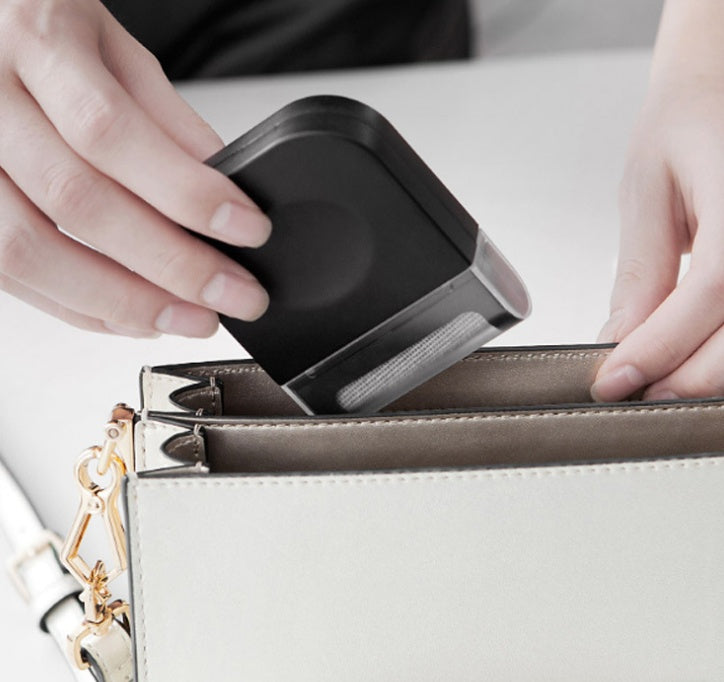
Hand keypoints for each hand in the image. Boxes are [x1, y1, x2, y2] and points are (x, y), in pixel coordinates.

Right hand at [0, 0, 270, 337]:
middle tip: (234, 295)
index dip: (186, 192)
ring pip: (30, 251)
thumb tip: (224, 186)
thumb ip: (164, 115)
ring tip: (190, 318)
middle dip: (171, 264)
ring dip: (123, 301)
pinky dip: (79, 306)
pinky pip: (8, 273)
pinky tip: (134, 316)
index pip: (112, 132)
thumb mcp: (111, 44)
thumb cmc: (40, 23)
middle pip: (78, 203)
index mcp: (36, 42)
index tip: (248, 229)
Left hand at [593, 74, 723, 400]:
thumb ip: (641, 271)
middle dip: (685, 378)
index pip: (713, 291)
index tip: (612, 379)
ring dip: (708, 375)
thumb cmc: (686, 126)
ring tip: (657, 382)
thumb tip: (619, 340)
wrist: (722, 88)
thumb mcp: (649, 191)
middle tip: (632, 392)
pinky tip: (693, 355)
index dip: (660, 346)